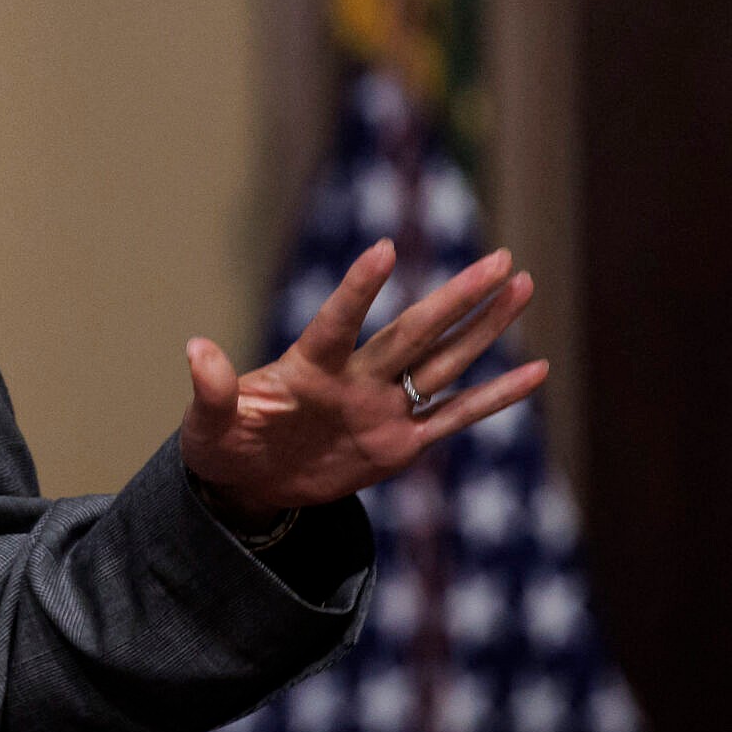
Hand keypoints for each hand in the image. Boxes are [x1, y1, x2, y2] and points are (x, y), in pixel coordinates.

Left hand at [179, 240, 548, 524]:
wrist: (249, 484)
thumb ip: (212, 389)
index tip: (383, 248)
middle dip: (456, 297)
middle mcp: (354, 378)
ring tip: (521, 285)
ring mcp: (382, 408)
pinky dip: (494, 398)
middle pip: (413, 333)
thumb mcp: (208, 424)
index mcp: (307, 367)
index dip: (358, 290)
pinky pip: (454, 418)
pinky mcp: (399, 445)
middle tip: (500, 257)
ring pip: (444, 362)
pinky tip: (536, 370)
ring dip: (484, 328)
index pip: (337, 322)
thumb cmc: (223, 443)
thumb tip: (195, 350)